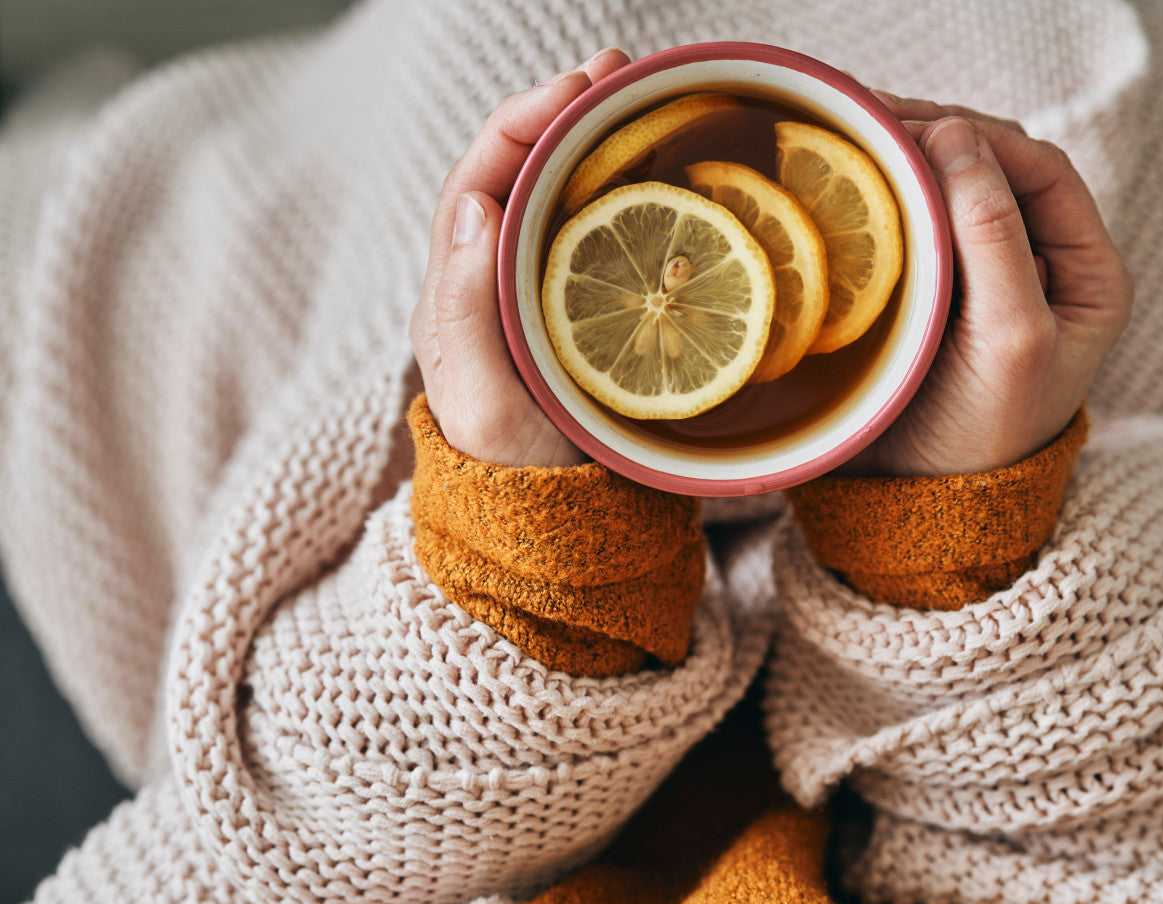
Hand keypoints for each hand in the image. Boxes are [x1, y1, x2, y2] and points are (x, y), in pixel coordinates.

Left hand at [407, 47, 630, 466]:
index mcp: (457, 294)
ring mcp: (543, 294)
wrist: (563, 534)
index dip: (522, 124)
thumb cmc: (519, 479)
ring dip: (598, 139)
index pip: (480, 181)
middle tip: (620, 71)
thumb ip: (467, 315)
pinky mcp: (588, 311)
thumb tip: (474, 207)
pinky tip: (666, 168)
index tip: (575, 90)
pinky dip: (630, 189)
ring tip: (644, 95)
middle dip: (564, 111)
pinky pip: (601, 234)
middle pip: (520, 172)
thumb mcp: (486, 407)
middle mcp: (494, 281)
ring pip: (561, 196)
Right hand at [846, 94, 1132, 476]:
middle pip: (996, 170)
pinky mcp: (937, 293)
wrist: (922, 507)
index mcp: (1087, 274)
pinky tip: (851, 184)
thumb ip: (994, 240)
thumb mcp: (1009, 339)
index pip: (1043, 173)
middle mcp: (1044, 266)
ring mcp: (986, 278)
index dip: (985, 139)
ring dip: (909, 161)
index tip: (918, 128)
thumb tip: (957, 138)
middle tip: (870, 120)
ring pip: (953, 191)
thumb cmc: (982, 437)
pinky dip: (889, 198)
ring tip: (854, 139)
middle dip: (940, 136)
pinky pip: (917, 225)